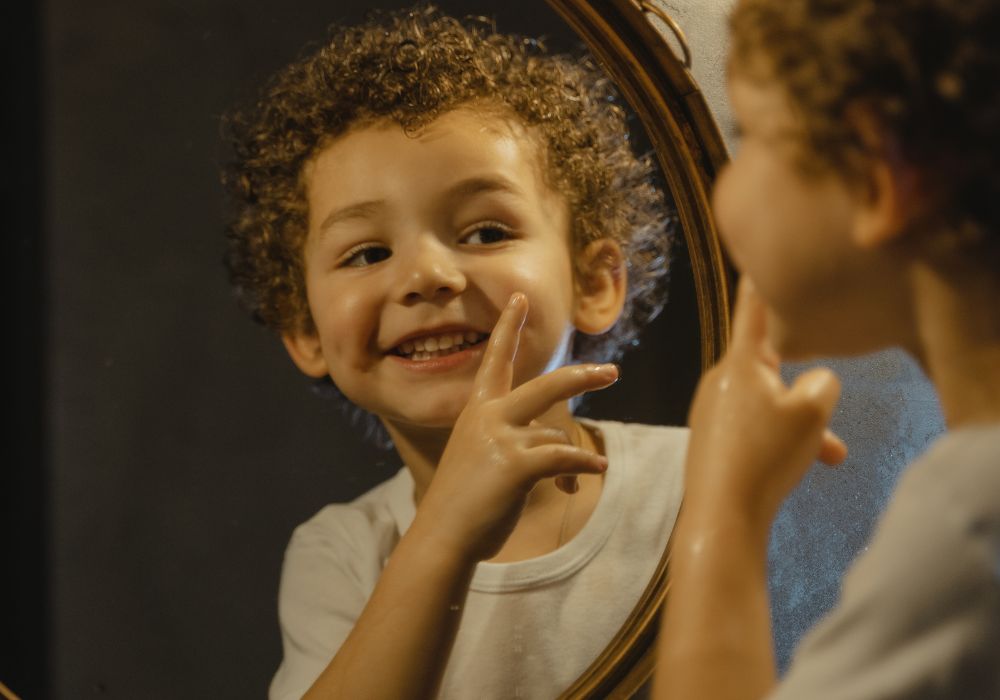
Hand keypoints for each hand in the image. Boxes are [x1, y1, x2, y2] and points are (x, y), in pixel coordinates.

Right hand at [412, 292, 618, 562]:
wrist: (443, 536)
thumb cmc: (464, 501)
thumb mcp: (483, 458)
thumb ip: (518, 441)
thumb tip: (562, 445)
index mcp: (477, 410)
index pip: (496, 359)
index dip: (508, 327)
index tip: (519, 298)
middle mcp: (488, 417)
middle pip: (547, 385)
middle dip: (582, 377)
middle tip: (612, 373)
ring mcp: (501, 438)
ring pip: (558, 431)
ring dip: (575, 456)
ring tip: (589, 470)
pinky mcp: (516, 465)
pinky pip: (564, 458)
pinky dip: (582, 467)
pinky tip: (592, 475)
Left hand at [683, 277, 846, 526]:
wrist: (721, 516)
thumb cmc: (765, 457)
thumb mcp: (812, 412)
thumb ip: (823, 382)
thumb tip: (814, 382)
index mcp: (740, 362)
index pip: (754, 309)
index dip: (762, 281)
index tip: (755, 254)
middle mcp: (720, 378)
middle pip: (774, 368)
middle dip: (807, 394)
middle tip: (825, 425)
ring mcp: (712, 409)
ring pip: (770, 405)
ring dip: (801, 425)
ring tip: (828, 455)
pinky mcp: (711, 437)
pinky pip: (754, 428)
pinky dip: (780, 442)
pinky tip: (800, 467)